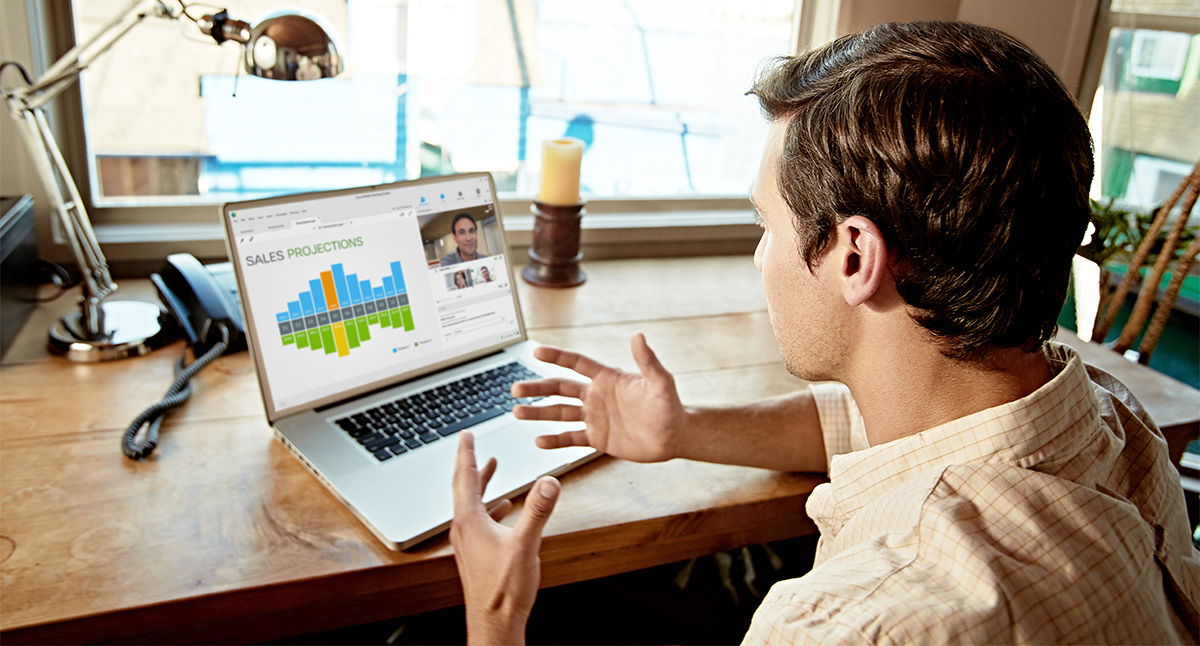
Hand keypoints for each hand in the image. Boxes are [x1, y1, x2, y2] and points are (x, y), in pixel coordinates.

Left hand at [451, 431, 559, 645]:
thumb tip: (549, 481)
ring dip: (481, 483)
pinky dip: (490, 507)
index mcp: (470, 522)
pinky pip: (480, 521)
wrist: (493, 624)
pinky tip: (504, 509)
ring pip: (471, 504)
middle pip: (464, 487)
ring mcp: (468, 543)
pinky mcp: (476, 554)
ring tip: (490, 468)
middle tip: (470, 443)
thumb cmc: (504, 591)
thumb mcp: (525, 546)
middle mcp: (464, 530)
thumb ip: (538, 511)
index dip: (466, 453)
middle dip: (470, 463)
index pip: (465, 478)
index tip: (465, 434)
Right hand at [512, 333, 685, 462]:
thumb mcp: (660, 381)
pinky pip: (571, 438)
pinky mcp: (597, 438)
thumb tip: (638, 335)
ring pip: (560, 413)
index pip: (577, 363)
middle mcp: (596, 396)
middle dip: (537, 388)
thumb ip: (647, 360)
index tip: (537, 351)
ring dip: (539, 412)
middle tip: (515, 389)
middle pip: (560, 388)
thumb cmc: (670, 405)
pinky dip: (555, 440)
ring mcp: (595, 417)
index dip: (557, 356)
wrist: (674, 436)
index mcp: (607, 379)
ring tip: (517, 412)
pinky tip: (539, 441)